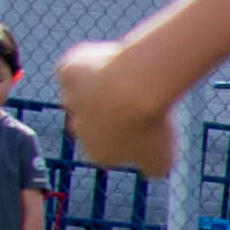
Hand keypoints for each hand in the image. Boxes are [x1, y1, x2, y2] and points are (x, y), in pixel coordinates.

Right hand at [52, 39, 174, 180]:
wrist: (135, 85)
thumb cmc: (150, 124)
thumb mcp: (163, 160)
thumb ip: (155, 167)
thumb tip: (153, 168)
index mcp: (96, 153)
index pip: (109, 148)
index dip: (130, 133)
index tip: (146, 120)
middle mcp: (76, 129)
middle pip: (92, 121)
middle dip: (112, 111)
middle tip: (138, 98)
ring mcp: (69, 100)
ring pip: (82, 93)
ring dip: (100, 86)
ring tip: (128, 77)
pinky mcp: (66, 72)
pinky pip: (75, 68)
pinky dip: (88, 63)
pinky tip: (110, 60)